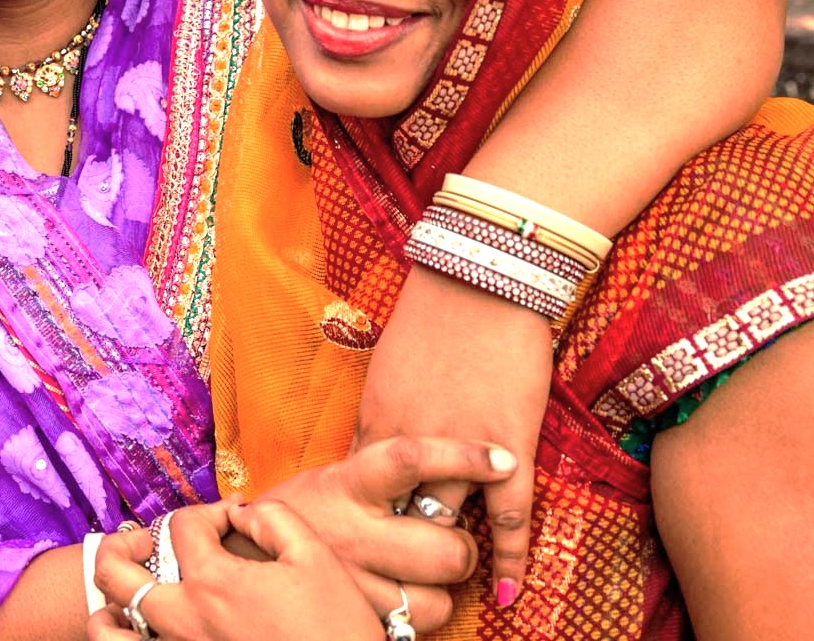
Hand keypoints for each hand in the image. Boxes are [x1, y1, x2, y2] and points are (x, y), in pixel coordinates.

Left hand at [86, 500, 380, 640]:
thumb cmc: (336, 629)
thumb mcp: (315, 558)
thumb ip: (273, 518)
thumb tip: (241, 513)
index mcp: (214, 582)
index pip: (183, 526)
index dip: (208, 510)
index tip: (234, 518)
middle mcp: (183, 620)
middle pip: (114, 573)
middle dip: (121, 545)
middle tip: (145, 541)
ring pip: (106, 632)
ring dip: (107, 607)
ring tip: (124, 597)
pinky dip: (124, 640)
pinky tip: (140, 632)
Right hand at [248, 435, 517, 629]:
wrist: (239, 555)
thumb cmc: (304, 511)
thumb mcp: (335, 477)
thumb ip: (383, 474)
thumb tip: (453, 456)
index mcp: (347, 484)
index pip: (409, 460)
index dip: (460, 457)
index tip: (502, 460)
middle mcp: (350, 533)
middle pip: (445, 549)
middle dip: (461, 548)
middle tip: (447, 540)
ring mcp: (352, 583)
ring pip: (437, 601)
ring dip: (440, 590)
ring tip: (418, 574)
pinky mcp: (354, 617)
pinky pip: (412, 628)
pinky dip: (416, 615)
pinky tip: (400, 596)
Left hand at [356, 266, 552, 605]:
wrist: (482, 277)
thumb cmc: (434, 313)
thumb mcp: (389, 365)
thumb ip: (384, 410)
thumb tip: (378, 443)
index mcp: (376, 420)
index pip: (361, 489)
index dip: (363, 520)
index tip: (360, 544)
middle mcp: (409, 443)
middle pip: (394, 514)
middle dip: (392, 548)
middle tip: (394, 576)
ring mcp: (459, 449)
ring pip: (445, 522)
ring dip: (446, 555)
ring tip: (447, 584)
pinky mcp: (508, 448)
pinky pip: (509, 519)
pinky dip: (508, 560)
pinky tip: (505, 592)